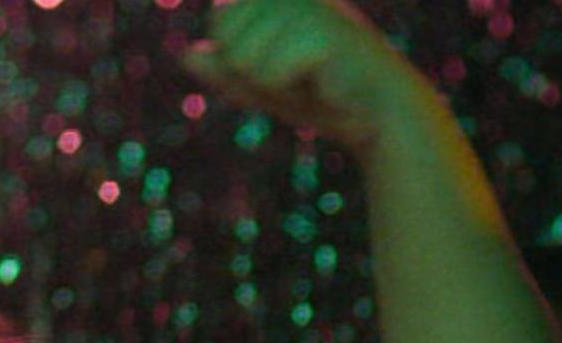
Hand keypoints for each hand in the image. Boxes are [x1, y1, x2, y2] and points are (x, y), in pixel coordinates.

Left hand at [180, 0, 421, 158]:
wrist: (376, 113)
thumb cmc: (320, 95)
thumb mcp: (262, 85)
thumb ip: (225, 70)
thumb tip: (186, 55)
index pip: (219, 23)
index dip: (238, 60)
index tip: (281, 65)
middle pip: (225, 39)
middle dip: (251, 72)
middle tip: (296, 75)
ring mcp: (306, 5)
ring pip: (241, 58)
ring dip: (271, 82)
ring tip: (309, 77)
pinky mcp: (318, 29)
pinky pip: (265, 74)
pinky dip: (287, 88)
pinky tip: (322, 80)